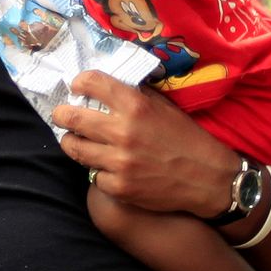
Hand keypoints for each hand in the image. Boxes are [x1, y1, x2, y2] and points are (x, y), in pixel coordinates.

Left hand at [52, 71, 233, 217]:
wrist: (208, 179)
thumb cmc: (187, 138)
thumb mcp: (164, 106)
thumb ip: (135, 95)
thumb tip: (108, 87)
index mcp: (135, 105)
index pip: (91, 83)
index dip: (79, 83)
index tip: (77, 87)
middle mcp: (123, 131)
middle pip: (71, 118)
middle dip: (62, 114)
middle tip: (62, 115)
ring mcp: (119, 162)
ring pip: (74, 148)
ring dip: (72, 142)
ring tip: (75, 140)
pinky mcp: (119, 187)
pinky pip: (94, 175)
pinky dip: (97, 170)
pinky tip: (104, 166)